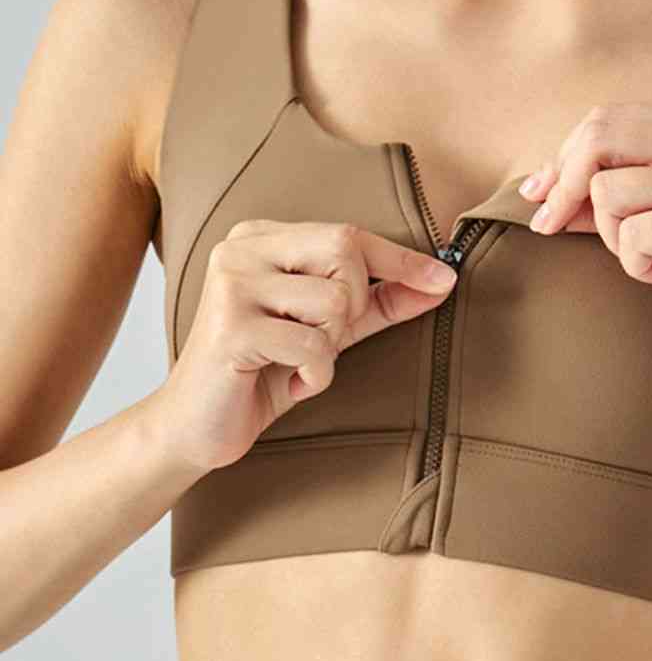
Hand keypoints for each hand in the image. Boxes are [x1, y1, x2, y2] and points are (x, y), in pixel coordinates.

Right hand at [152, 219, 456, 475]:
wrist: (197, 426)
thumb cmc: (263, 373)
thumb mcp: (328, 332)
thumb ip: (378, 303)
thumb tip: (441, 281)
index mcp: (260, 238)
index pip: (348, 234)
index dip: (401, 260)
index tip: (445, 279)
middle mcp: (240, 250)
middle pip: (344, 251)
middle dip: (353, 305)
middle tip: (324, 338)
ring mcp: (231, 286)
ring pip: (333, 302)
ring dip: (329, 347)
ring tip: (296, 362)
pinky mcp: (231, 328)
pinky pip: (313, 346)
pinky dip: (315, 375)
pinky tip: (285, 381)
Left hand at [518, 102, 651, 362]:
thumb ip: (617, 196)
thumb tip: (544, 190)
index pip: (605, 119)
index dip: (561, 159)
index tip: (540, 198)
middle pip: (598, 136)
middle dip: (563, 186)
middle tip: (554, 228)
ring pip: (608, 190)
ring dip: (611, 237)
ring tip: (646, 259)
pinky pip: (632, 234)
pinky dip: (635, 264)